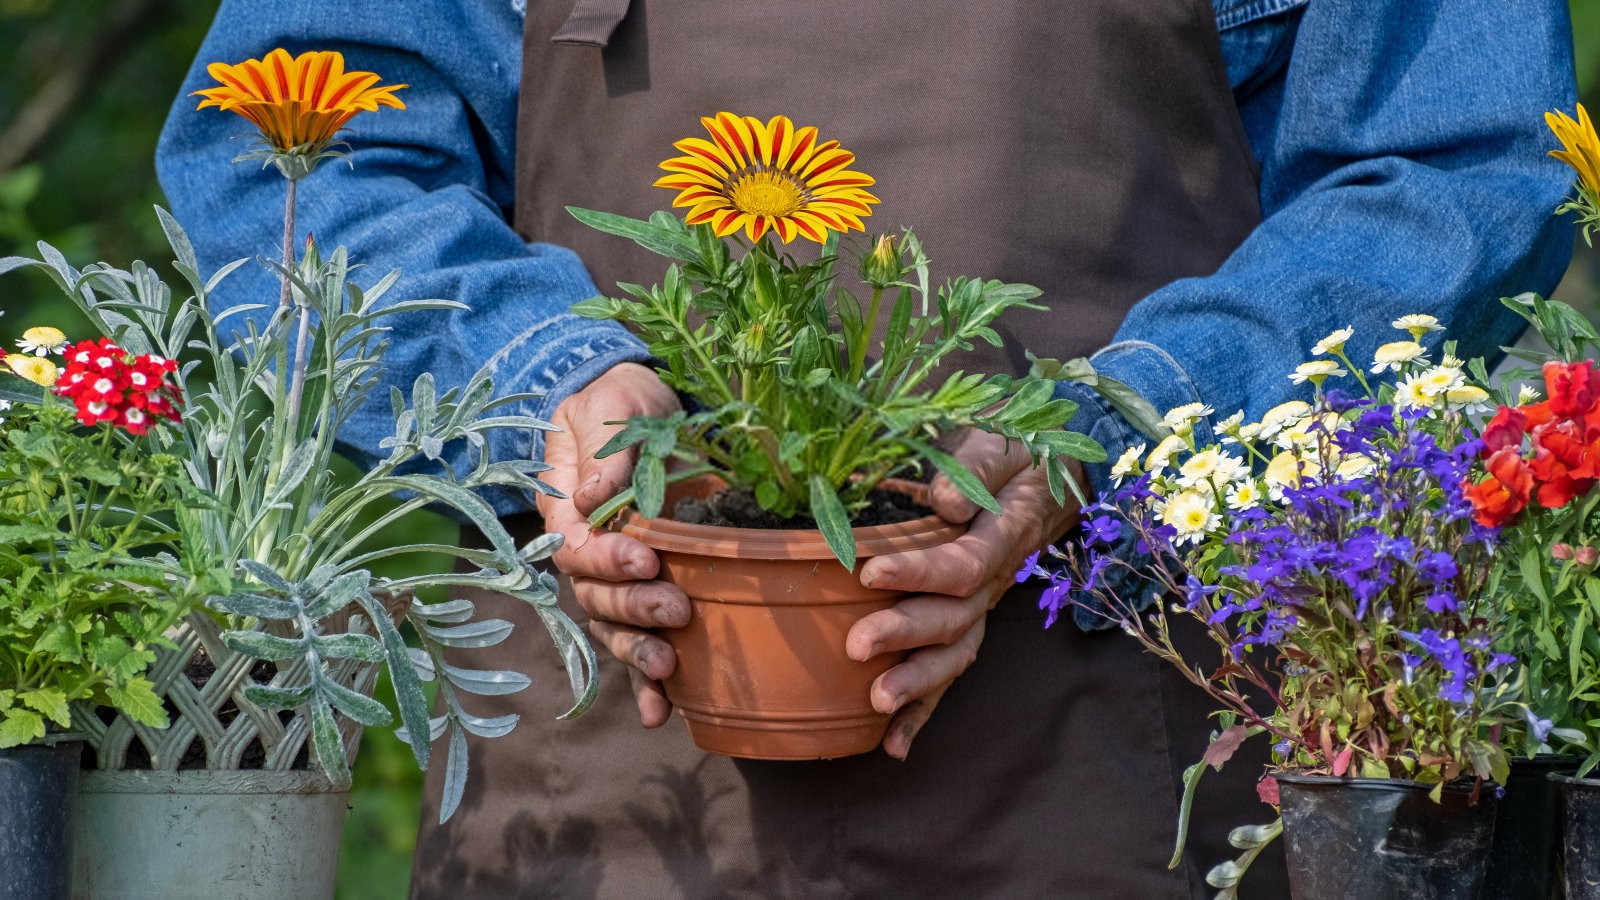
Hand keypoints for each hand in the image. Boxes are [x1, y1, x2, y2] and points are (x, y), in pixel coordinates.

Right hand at [536, 362, 687, 727]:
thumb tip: (597, 495)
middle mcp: (585, 553)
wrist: (641, 404)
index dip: (608, 559)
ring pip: (613, 629)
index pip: (578, 548)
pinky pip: (639, 642)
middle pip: (595, 597)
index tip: (647, 557)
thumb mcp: (612, 409)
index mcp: (566, 512)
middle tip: (675, 607)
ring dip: (638, 654)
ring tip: (668, 667)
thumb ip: (607, 453)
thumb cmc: (621, 402)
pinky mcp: (646, 590)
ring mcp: (614, 578)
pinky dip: (647, 684)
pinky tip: (664, 714)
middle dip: (633, 608)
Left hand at [846, 430, 1083, 758]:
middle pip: (954, 620)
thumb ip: (974, 467)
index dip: (918, 571)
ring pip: (954, 655)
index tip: (869, 571)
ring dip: (917, 686)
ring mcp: (980, 609)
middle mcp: (992, 582)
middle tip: (857, 645)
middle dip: (905, 635)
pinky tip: (892, 746)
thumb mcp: (999, 443)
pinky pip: (947, 672)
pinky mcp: (965, 624)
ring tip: (876, 704)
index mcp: (1000, 536)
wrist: (1047, 480)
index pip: (960, 564)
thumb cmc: (1011, 456)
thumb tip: (943, 502)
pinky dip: (923, 713)